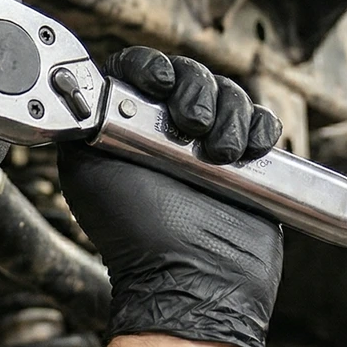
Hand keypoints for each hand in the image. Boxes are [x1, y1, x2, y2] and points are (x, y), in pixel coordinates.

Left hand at [57, 48, 284, 346]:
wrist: (195, 278)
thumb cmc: (138, 233)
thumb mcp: (89, 168)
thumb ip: (86, 120)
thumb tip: (87, 88)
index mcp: (124, 129)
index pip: (139, 70)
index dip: (152, 69)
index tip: (160, 84)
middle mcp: (165, 134)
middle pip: (189, 75)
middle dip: (195, 92)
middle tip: (192, 128)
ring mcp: (207, 147)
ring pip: (228, 94)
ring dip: (228, 116)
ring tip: (220, 155)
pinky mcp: (247, 163)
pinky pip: (261, 123)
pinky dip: (257, 130)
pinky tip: (246, 154)